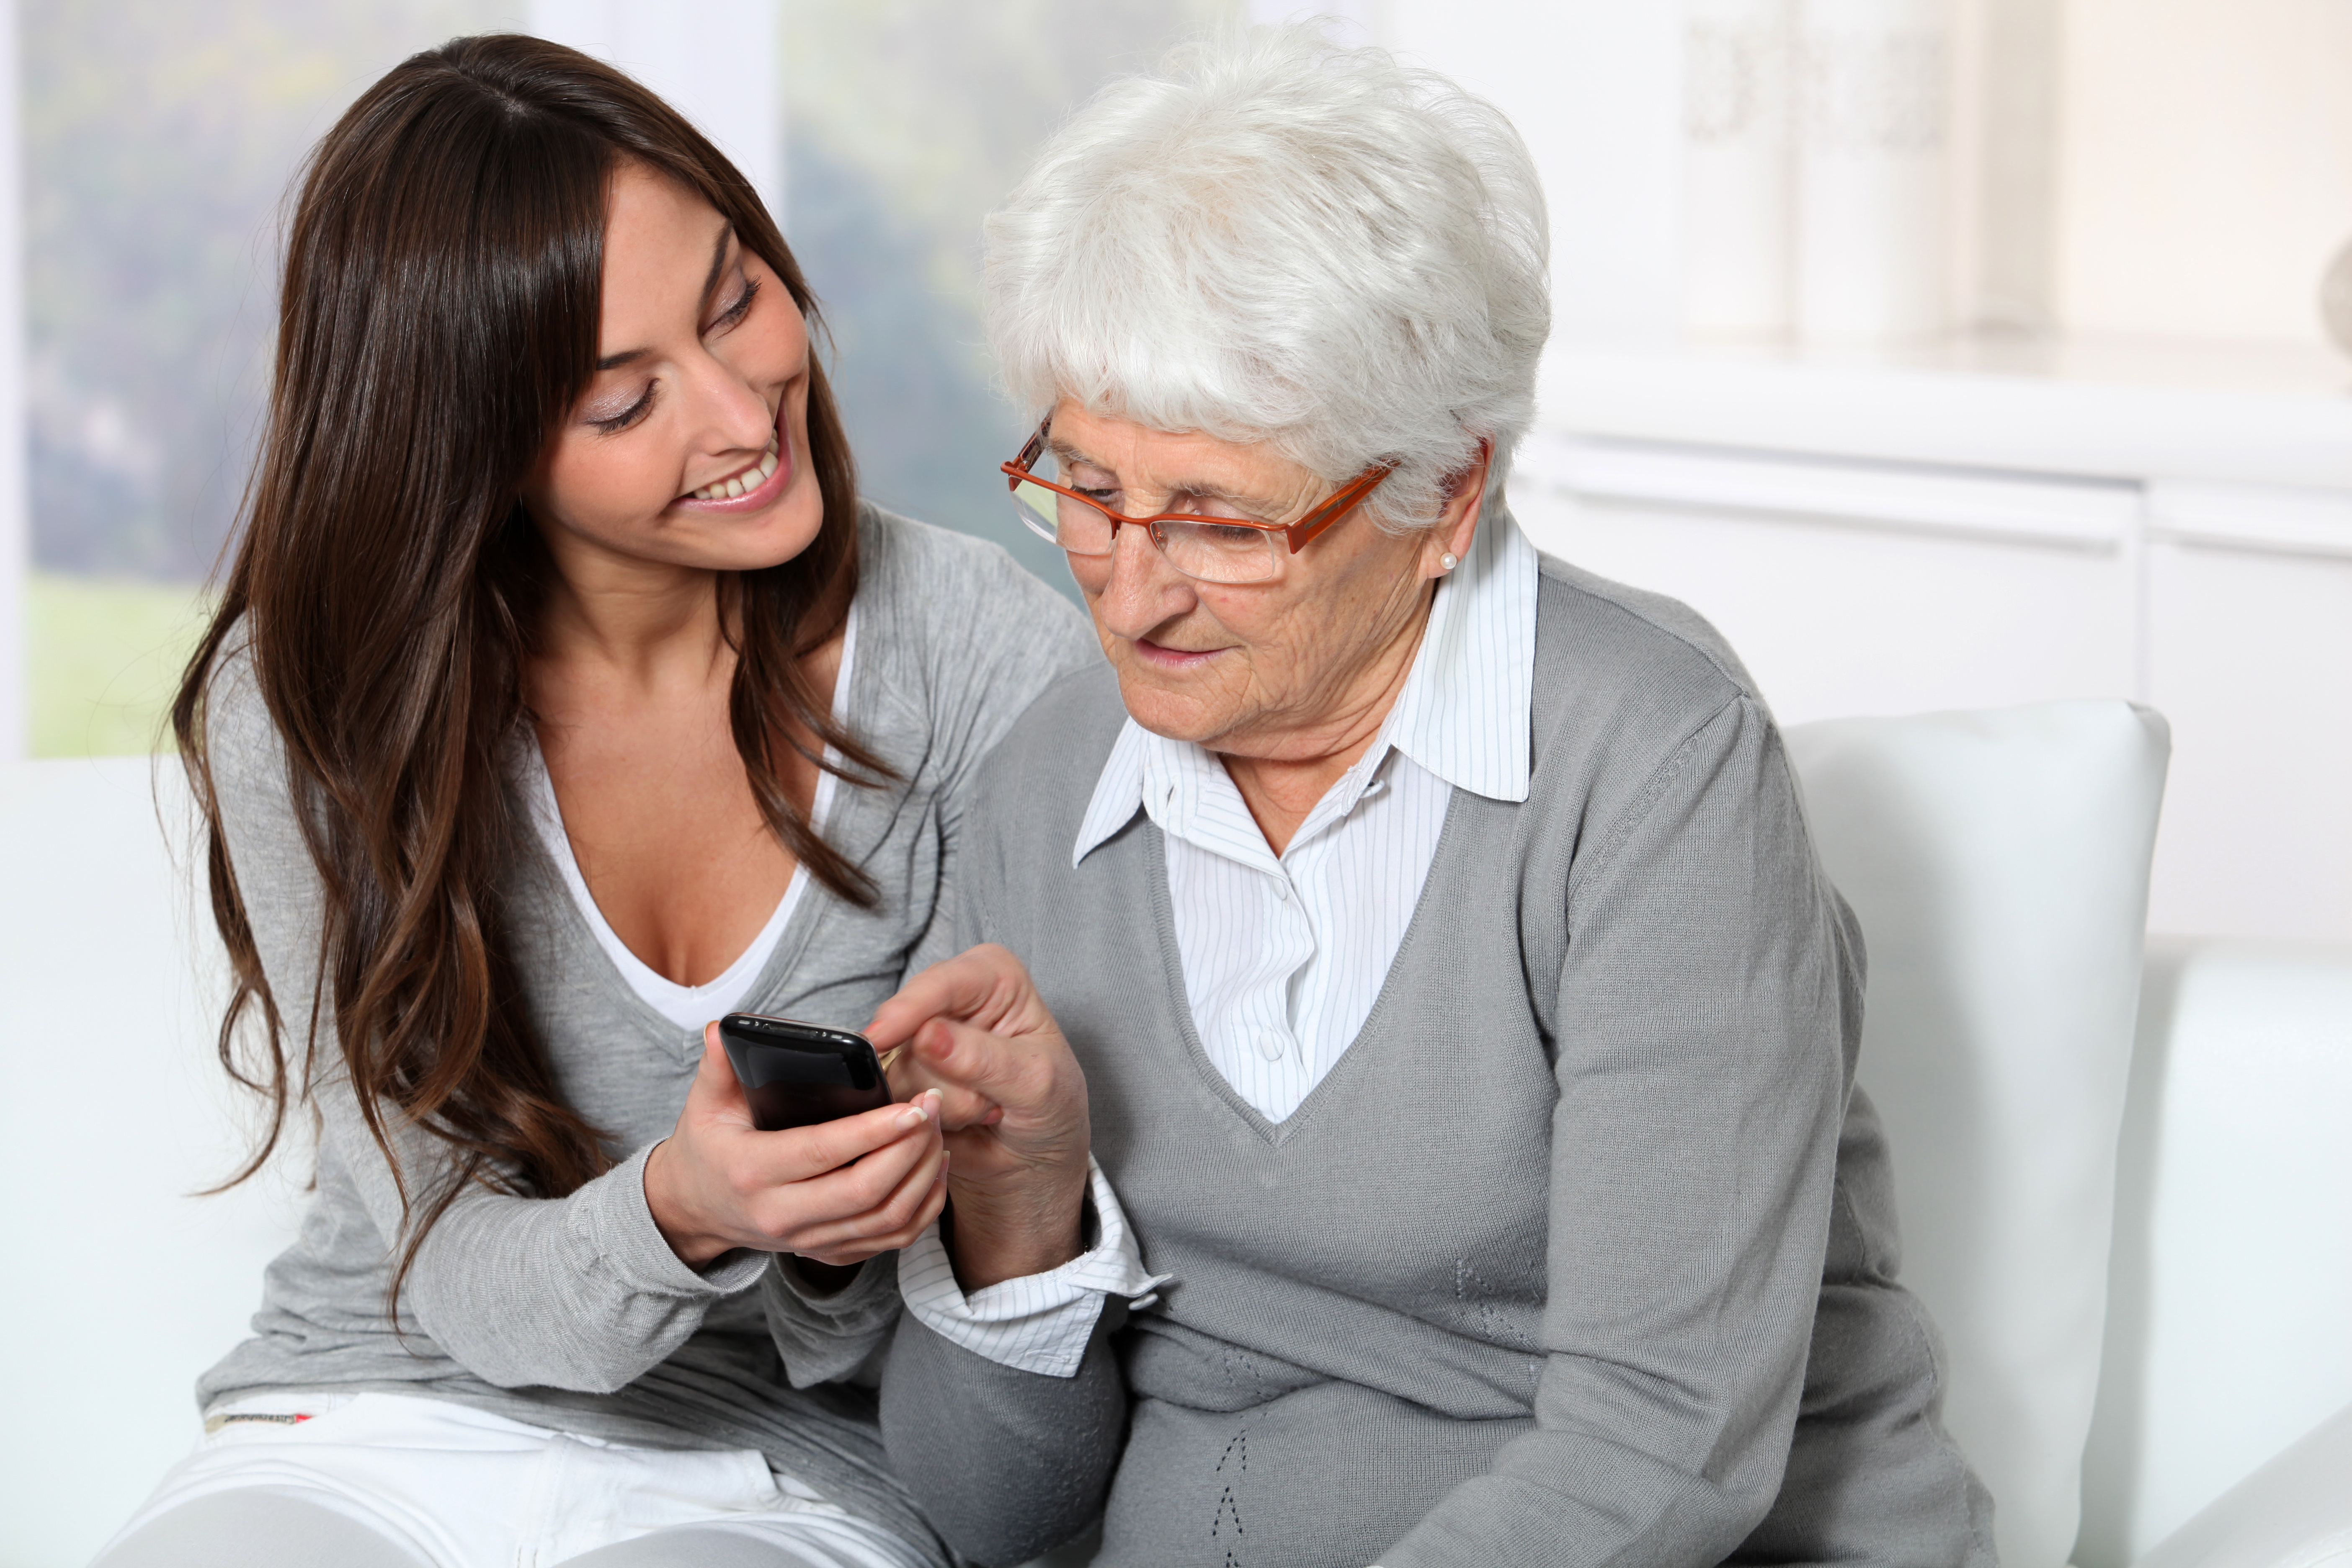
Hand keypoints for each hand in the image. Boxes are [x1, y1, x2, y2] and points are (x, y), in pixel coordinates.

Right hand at [643, 1026, 948, 1268]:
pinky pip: (891, 1239)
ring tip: (938, 1132)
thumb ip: (717, 1067)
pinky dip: (923, 1207)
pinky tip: (934, 1170)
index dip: (874, 1130)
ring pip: (887, 1220)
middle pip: (866, 1191)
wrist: (696, 1211)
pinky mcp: (831, 1253)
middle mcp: (783, 1215)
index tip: (913, 1105)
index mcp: (753, 1172)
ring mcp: (809, 1241)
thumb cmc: (708, 1149)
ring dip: (924, 1177)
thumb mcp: (703, 1105)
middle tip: (933, 1107)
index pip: (824, 1152)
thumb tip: (719, 1030)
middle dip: (910, 1148)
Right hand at [865, 944, 1089, 1289]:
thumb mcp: (1035, 1082)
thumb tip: (926, 1035)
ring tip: (985, 1109)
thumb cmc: (1051, 1107)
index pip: (940, 983)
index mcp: (992, 976)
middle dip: (946, 1076)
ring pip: (897, 1069)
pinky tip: (961, 1122)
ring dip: (943, 1104)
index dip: (908, 1011)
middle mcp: (952, 999)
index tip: (880, 1037)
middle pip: (908, 1029)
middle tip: (993, 1098)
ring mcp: (922, 1039)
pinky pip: (889, 1099)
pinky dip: (926, 1119)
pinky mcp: (904, 1076)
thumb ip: (981, 1058)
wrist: (1037, 1160)